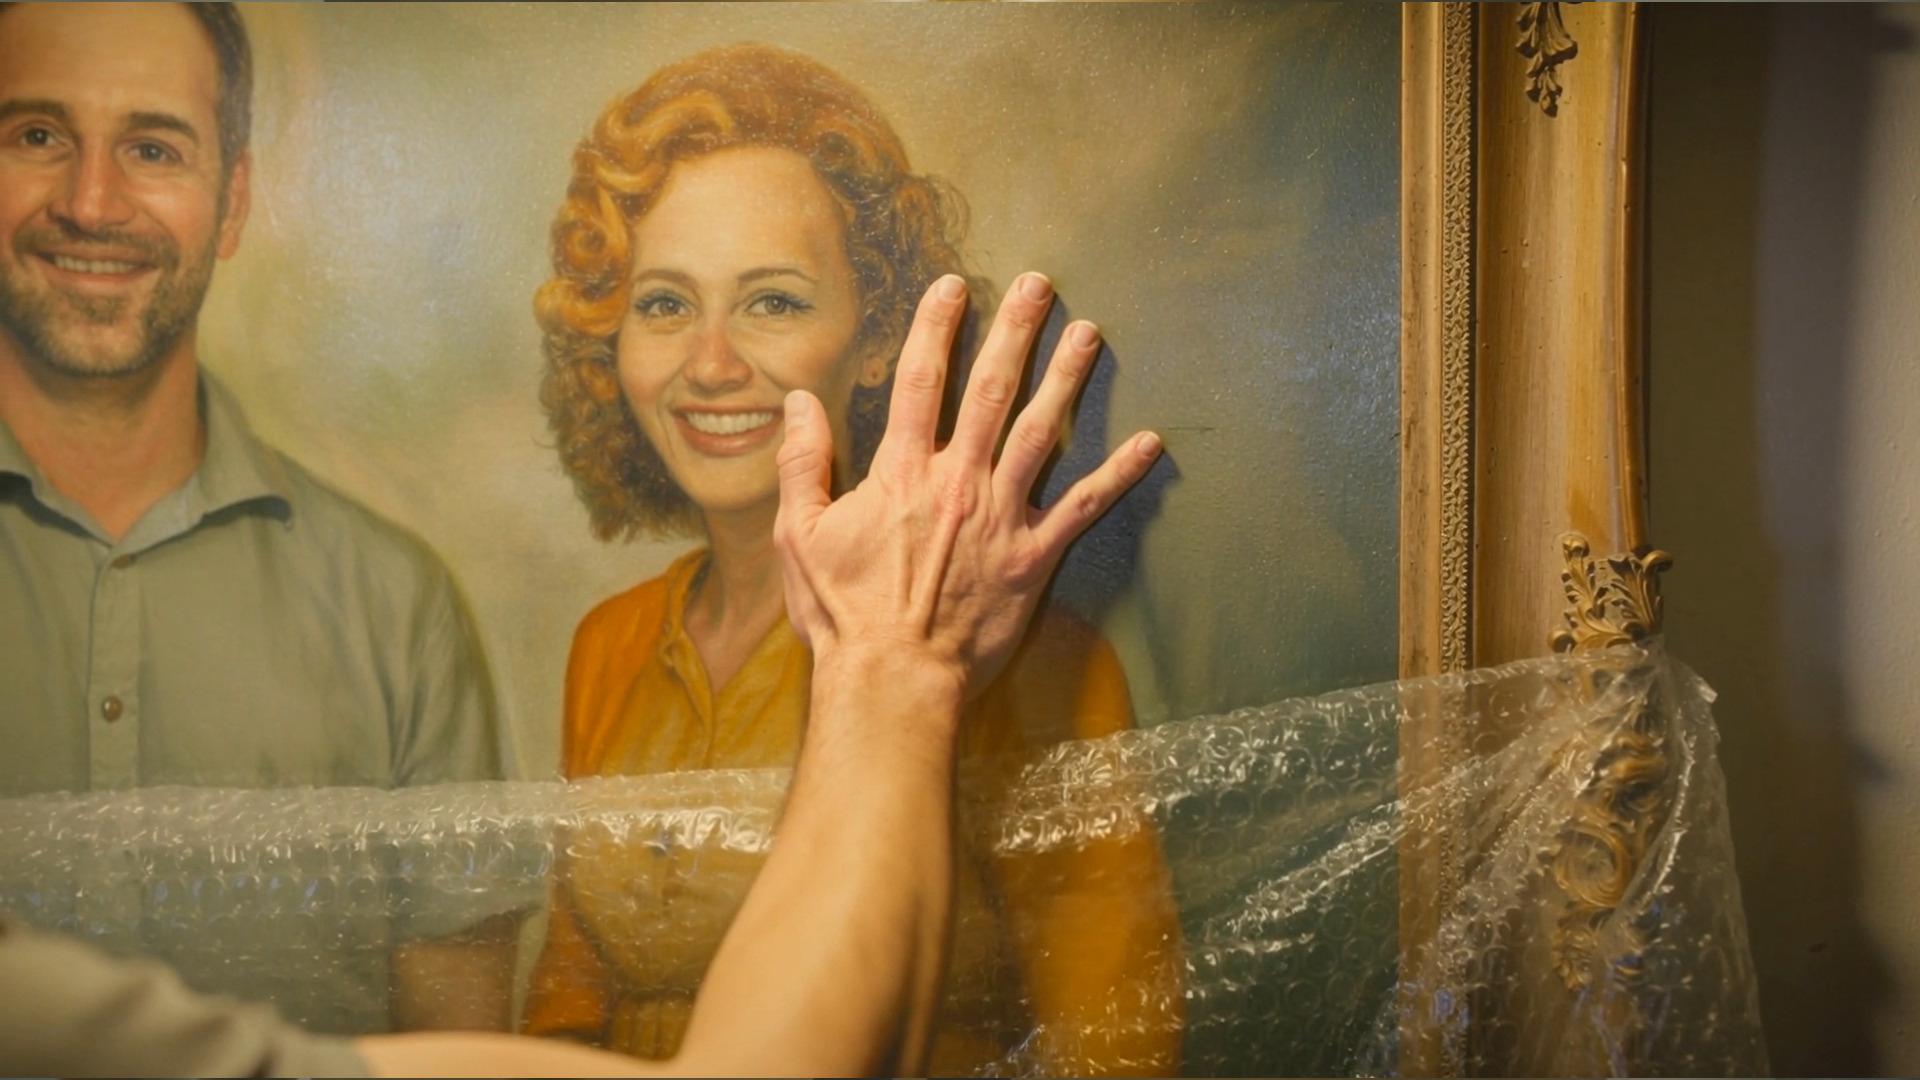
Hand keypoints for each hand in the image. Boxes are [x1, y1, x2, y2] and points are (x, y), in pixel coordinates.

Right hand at [774, 271, 1161, 700]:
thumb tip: (799, 403)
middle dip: (1015, 332)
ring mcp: (1001, 518)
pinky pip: (1083, 508)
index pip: (921, 382)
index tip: (953, 286)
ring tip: (1089, 334)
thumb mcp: (799, 535)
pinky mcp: (1033, 559)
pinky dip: (1118, 474)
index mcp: (901, 473)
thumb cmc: (842, 613)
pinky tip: (1150, 443)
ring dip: (1067, 379)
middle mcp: (958, 482)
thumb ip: (803, 463)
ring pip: (1042, 433)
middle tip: (1039, 285)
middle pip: (992, 390)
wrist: (893, 678)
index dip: (936, 328)